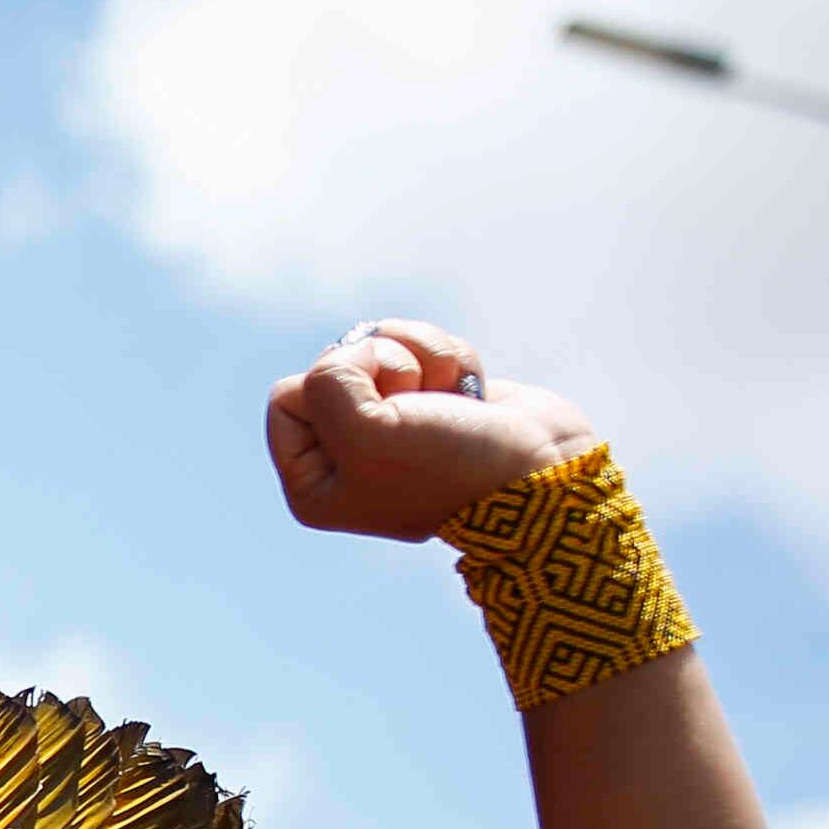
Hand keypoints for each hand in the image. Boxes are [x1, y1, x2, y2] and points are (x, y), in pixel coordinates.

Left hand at [266, 319, 595, 543]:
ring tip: (449, 396)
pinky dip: (452, 359)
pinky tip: (472, 393)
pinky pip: (425, 347)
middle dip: (384, 366)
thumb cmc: (450, 464)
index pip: (285, 397)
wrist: (543, 474)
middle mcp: (347, 454)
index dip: (331, 388)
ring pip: (385, 346)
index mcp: (313, 483)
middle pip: (336, 364)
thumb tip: (355, 350)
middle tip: (418, 403)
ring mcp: (395, 423)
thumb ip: (327, 383)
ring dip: (424, 357)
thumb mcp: (363, 433)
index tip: (377, 414)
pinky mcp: (438, 397)